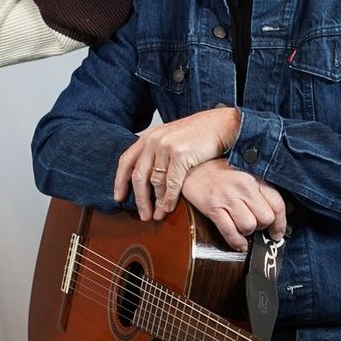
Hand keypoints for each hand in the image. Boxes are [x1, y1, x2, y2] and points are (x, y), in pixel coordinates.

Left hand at [114, 108, 242, 219]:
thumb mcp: (171, 137)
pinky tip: (168, 208)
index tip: (119, 197)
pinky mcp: (181, 155)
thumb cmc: (199, 134)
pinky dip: (169, 199)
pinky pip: (171, 183)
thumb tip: (147, 176)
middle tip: (142, 215)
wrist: (221, 125)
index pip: (126, 161)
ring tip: (157, 215)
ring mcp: (167, 147)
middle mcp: (154, 141)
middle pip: (139, 176)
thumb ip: (157, 152)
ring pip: (155, 182)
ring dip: (156, 202)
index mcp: (149, 137)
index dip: (120, 181)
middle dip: (140, 199)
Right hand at [179, 162, 287, 249]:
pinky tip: (239, 244)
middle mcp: (243, 186)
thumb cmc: (218, 172)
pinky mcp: (212, 207)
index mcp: (254, 176)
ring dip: (248, 233)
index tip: (278, 232)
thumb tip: (289, 209)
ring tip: (244, 229)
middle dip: (263, 227)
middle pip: (266, 218)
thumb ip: (264, 188)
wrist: (189, 168)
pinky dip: (236, 242)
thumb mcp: (244, 173)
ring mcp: (227, 197)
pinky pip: (230, 231)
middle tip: (256, 227)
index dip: (281, 223)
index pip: (277, 203)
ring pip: (249, 226)